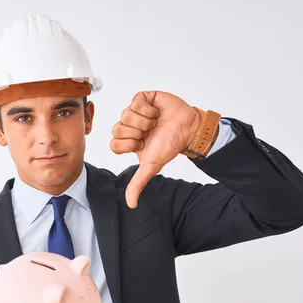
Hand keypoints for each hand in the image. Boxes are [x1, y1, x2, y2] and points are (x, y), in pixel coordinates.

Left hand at [110, 91, 201, 208]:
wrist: (188, 130)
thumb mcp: (151, 166)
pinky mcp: (142, 98)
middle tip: (150, 133)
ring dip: (145, 121)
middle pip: (117, 129)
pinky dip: (148, 109)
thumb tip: (131, 205)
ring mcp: (134, 110)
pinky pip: (135, 102)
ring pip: (126, 115)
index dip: (129, 145)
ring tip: (155, 123)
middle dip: (137, 133)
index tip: (143, 145)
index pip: (113, 143)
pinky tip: (156, 113)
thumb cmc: (170, 145)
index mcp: (127, 140)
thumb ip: (138, 183)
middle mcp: (128, 125)